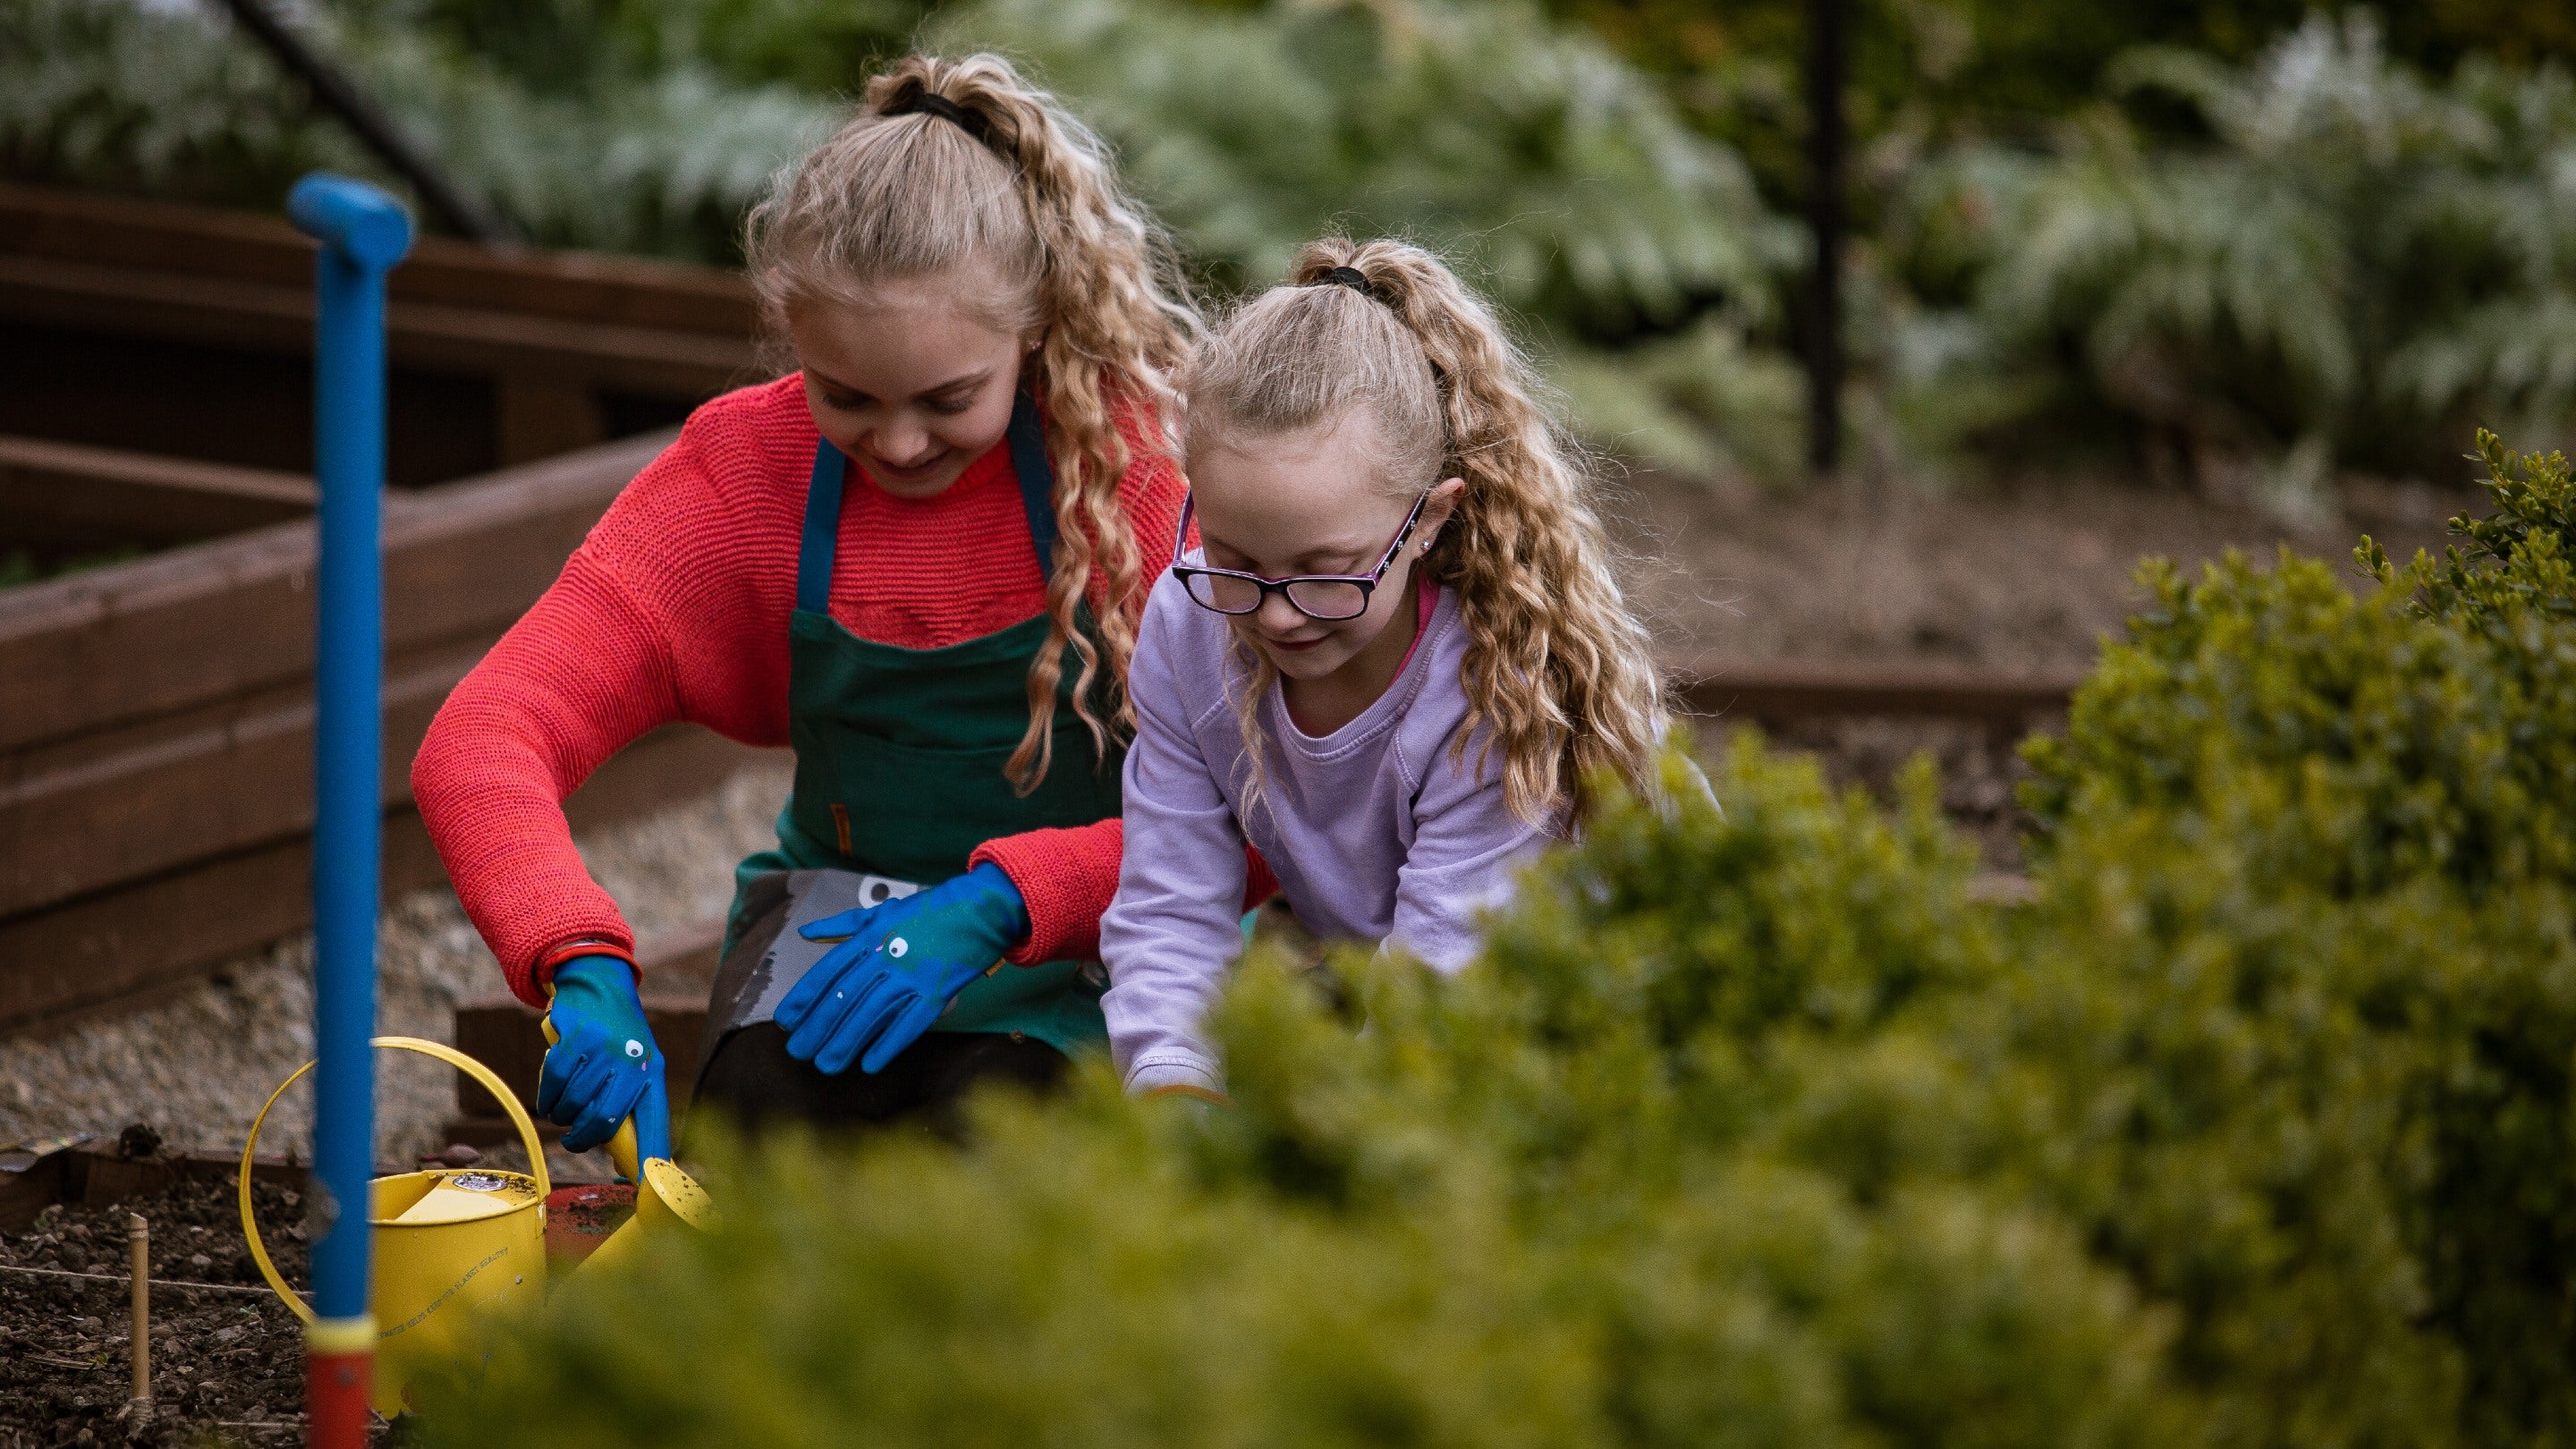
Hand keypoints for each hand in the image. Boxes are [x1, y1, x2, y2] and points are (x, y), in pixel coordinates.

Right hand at [539, 956, 669, 1156]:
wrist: (599, 983)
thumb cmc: (619, 1036)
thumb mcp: (637, 1065)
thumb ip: (630, 1104)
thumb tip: (624, 1158)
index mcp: (653, 1074)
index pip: (655, 1125)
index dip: (650, 1159)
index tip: (644, 1188)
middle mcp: (633, 1062)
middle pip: (604, 1121)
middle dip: (583, 1139)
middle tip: (574, 1140)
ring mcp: (605, 1049)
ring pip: (574, 1104)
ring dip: (561, 1115)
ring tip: (562, 1108)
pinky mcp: (576, 1038)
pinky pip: (554, 1083)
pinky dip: (547, 1095)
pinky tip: (551, 1094)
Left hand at [775, 863, 1029, 1075]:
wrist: (981, 908)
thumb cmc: (931, 910)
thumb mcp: (883, 911)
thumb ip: (843, 924)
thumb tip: (807, 933)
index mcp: (870, 936)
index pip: (828, 971)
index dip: (805, 998)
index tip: (786, 1021)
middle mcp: (885, 956)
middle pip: (844, 998)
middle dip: (818, 1028)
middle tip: (798, 1052)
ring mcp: (911, 974)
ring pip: (870, 1013)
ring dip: (846, 1042)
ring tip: (827, 1065)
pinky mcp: (936, 991)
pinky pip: (908, 1023)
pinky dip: (888, 1044)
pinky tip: (870, 1064)